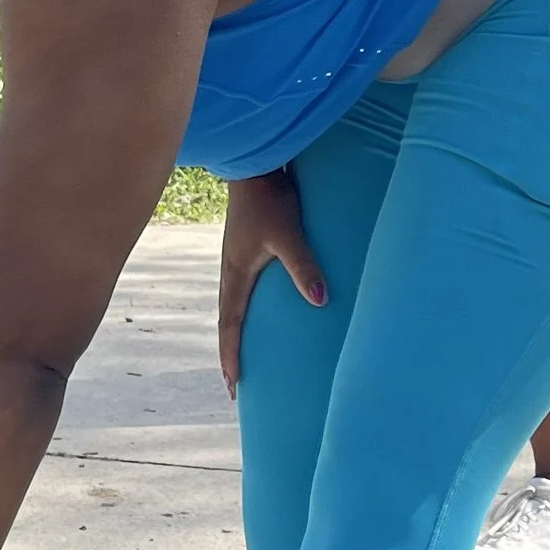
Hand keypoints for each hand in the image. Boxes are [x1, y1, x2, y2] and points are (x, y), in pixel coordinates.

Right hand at [217, 169, 325, 392]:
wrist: (255, 164)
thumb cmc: (269, 198)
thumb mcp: (287, 233)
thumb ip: (304, 265)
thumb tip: (321, 300)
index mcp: (236, 274)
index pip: (231, 325)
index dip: (231, 356)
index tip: (233, 385)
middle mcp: (232, 271)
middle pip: (228, 321)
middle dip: (230, 352)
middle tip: (234, 383)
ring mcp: (238, 259)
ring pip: (234, 305)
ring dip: (236, 331)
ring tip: (245, 352)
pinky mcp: (248, 247)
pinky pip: (244, 289)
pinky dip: (246, 309)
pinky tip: (262, 307)